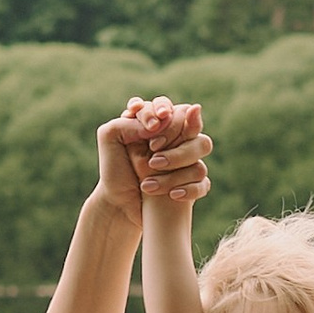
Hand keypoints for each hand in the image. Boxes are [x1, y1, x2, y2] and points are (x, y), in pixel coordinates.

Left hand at [101, 99, 209, 222]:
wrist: (119, 204)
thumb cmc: (114, 169)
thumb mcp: (110, 137)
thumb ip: (129, 122)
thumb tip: (157, 125)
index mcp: (159, 125)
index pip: (172, 108)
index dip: (164, 113)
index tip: (150, 129)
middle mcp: (177, 141)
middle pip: (193, 128)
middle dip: (172, 136)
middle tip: (152, 149)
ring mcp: (188, 162)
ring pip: (201, 153)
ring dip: (177, 161)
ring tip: (151, 177)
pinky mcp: (193, 184)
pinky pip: (204, 183)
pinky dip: (189, 189)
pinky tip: (172, 195)